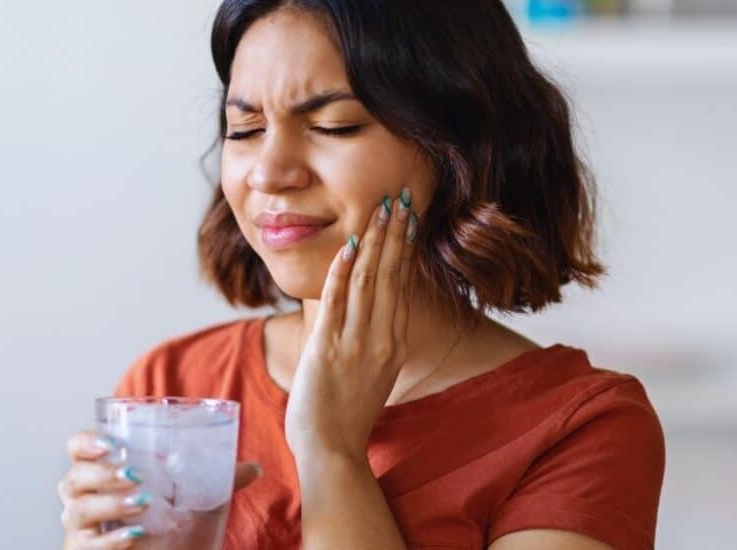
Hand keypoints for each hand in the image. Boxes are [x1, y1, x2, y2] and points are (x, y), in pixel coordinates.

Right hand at [59, 431, 262, 548]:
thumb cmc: (168, 526)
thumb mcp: (193, 499)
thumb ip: (218, 480)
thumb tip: (255, 468)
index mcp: (103, 471)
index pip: (77, 448)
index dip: (86, 442)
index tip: (112, 442)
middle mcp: (83, 497)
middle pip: (73, 477)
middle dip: (102, 473)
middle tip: (135, 475)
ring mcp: (82, 529)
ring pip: (77, 511)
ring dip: (109, 503)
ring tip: (142, 502)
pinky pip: (89, 545)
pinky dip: (111, 541)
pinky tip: (135, 536)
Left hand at [284, 187, 417, 461]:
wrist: (332, 450)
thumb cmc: (346, 417)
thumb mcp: (372, 375)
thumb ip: (375, 342)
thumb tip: (372, 316)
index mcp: (393, 344)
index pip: (401, 285)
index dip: (404, 248)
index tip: (408, 218)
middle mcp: (381, 339)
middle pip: (390, 275)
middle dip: (395, 232)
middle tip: (399, 197)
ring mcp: (356, 343)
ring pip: (368, 280)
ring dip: (375, 241)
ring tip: (380, 208)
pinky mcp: (328, 349)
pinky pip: (337, 301)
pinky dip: (343, 270)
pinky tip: (349, 245)